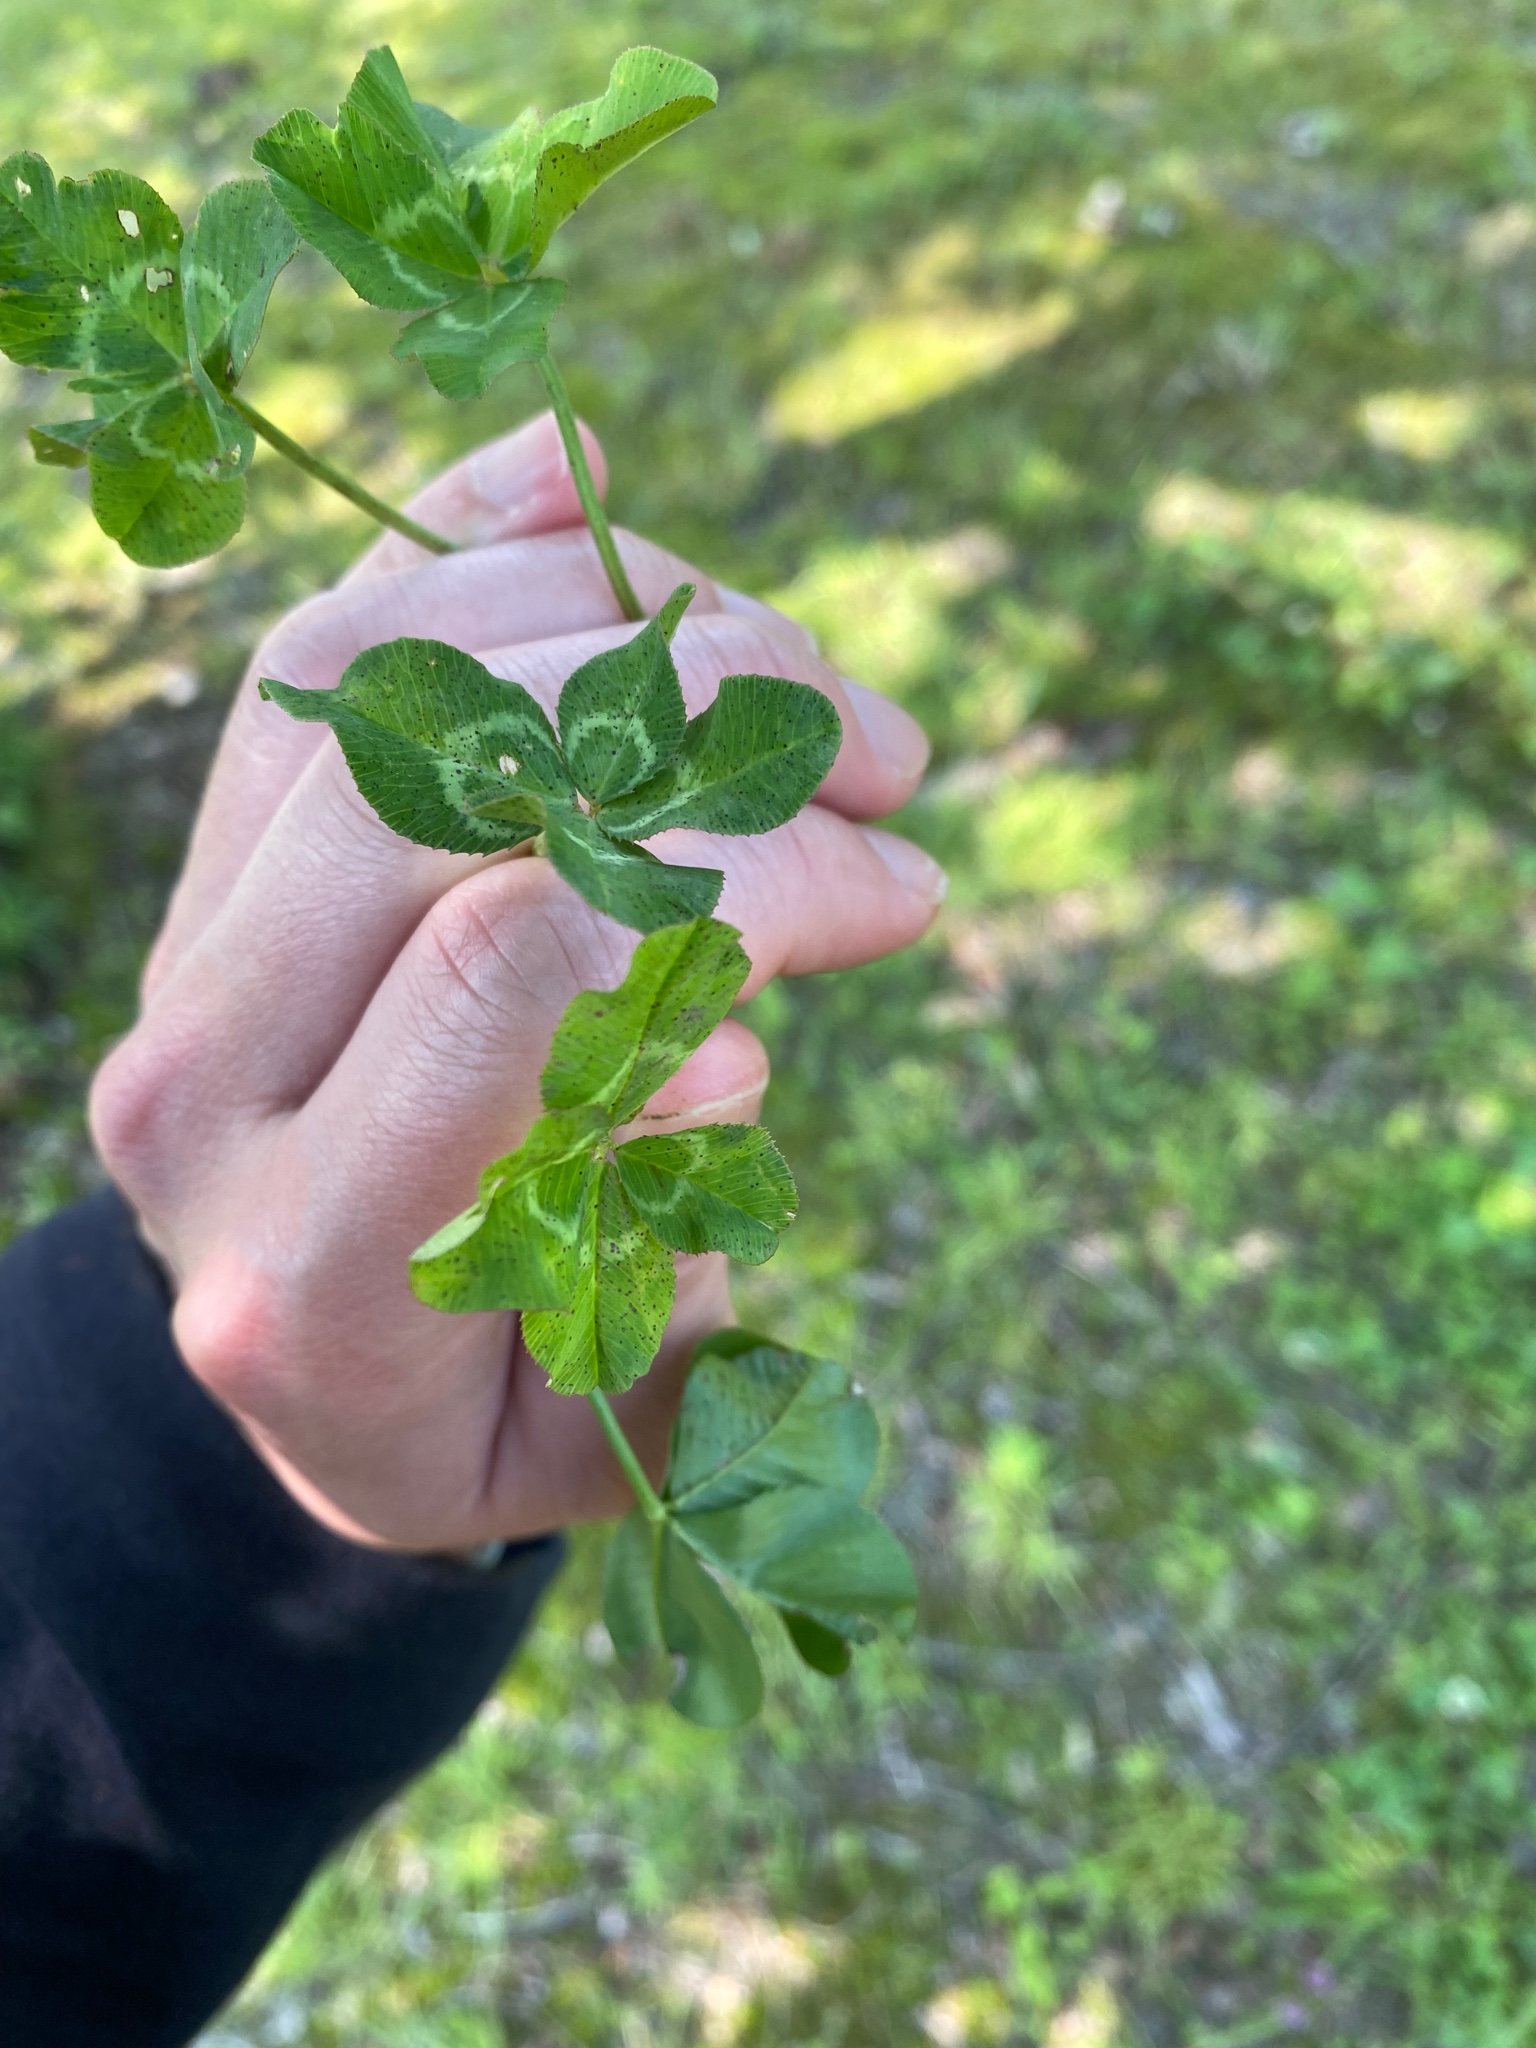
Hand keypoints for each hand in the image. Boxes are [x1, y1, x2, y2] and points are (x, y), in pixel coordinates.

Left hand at [90, 415, 943, 1551]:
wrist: (288, 1351)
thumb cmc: (479, 1406)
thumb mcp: (610, 1432)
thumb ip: (684, 1298)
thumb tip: (710, 1050)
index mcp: (312, 1254)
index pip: (524, 956)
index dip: (747, 874)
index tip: (898, 887)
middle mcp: (208, 1075)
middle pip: (466, 784)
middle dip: (718, 732)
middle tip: (890, 763)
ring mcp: (189, 944)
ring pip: (397, 681)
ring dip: (635, 629)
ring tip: (803, 679)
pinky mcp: (212, 855)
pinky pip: (333, 651)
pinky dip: (474, 554)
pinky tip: (591, 505)